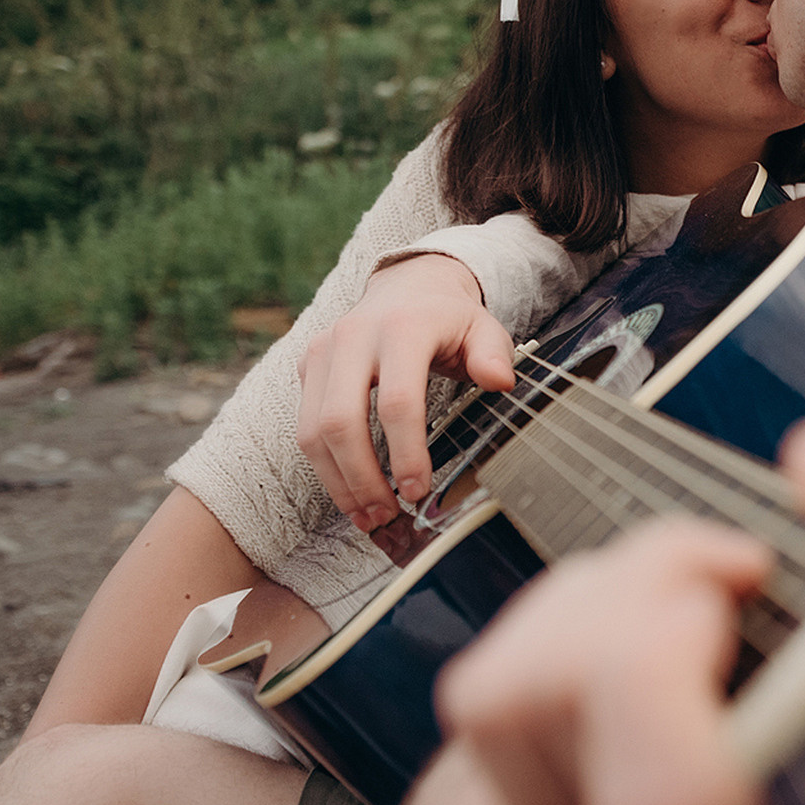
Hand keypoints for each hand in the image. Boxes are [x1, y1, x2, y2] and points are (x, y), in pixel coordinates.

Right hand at [298, 254, 517, 534]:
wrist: (408, 286)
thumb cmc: (451, 320)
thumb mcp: (484, 329)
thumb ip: (493, 355)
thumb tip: (500, 382)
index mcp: (403, 327)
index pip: (397, 400)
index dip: (406, 452)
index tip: (418, 491)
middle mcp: (354, 336)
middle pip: (341, 420)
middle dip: (362, 477)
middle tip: (388, 516)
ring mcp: (324, 350)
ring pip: (313, 430)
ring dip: (338, 482)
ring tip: (369, 518)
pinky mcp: (308, 366)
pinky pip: (304, 427)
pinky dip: (325, 468)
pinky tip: (351, 495)